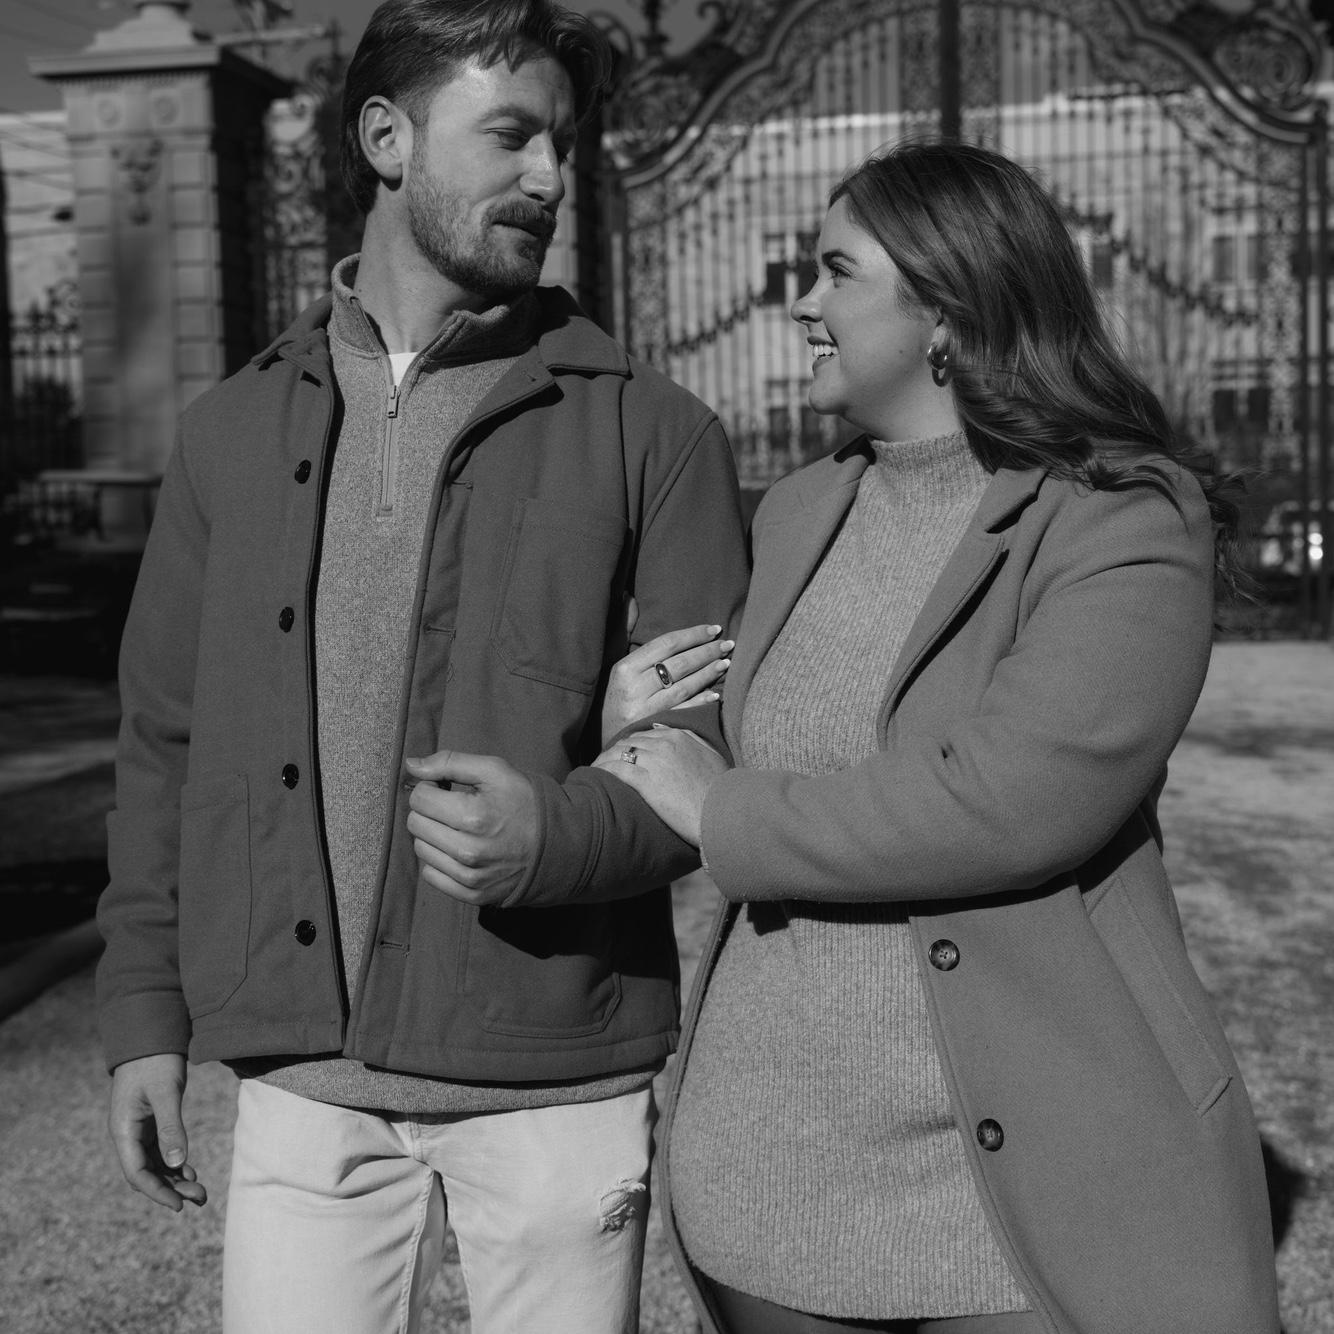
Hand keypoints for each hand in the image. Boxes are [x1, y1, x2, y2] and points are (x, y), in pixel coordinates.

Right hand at [108, 1053, 206, 1211]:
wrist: (149, 1035)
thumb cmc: (156, 1061)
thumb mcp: (165, 1093)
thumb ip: (170, 1127)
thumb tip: (176, 1164)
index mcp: (123, 1130)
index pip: (137, 1173)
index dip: (158, 1192)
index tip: (179, 1206)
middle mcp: (127, 1133)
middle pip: (146, 1172)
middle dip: (171, 1189)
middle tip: (200, 1199)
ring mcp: (137, 1128)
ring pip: (154, 1163)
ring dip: (174, 1178)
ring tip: (199, 1191)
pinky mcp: (149, 1121)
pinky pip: (159, 1150)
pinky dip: (174, 1162)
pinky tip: (189, 1170)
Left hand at [404, 751, 538, 905]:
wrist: (561, 844)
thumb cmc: (527, 802)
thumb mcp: (496, 770)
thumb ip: (450, 762)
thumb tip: (411, 765)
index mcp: (473, 816)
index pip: (420, 798)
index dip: (431, 787)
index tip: (447, 788)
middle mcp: (468, 851)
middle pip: (416, 824)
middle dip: (429, 810)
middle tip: (452, 807)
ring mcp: (470, 876)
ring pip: (421, 850)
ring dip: (433, 835)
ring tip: (458, 828)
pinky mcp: (472, 894)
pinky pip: (431, 876)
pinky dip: (439, 860)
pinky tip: (459, 849)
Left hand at [593, 724, 730, 846]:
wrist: (722, 812)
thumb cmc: (720, 790)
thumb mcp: (711, 755)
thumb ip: (692, 739)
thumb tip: (668, 731)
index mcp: (679, 737)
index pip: (645, 734)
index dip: (632, 743)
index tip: (624, 753)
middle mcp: (665, 744)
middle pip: (630, 741)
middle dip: (615, 750)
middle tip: (604, 761)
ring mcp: (655, 761)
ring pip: (620, 752)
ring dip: (605, 758)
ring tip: (595, 768)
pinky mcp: (646, 781)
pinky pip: (616, 769)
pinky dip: (602, 769)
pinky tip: (594, 774)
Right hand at [602, 600, 732, 745]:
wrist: (610, 746)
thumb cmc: (616, 700)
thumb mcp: (615, 667)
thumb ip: (624, 632)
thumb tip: (631, 600)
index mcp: (624, 668)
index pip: (665, 644)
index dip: (692, 635)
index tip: (713, 629)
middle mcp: (634, 688)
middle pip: (678, 664)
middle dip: (706, 652)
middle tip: (728, 644)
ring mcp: (645, 710)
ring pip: (684, 686)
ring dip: (708, 673)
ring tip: (726, 663)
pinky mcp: (654, 729)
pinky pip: (683, 711)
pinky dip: (701, 702)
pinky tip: (716, 694)